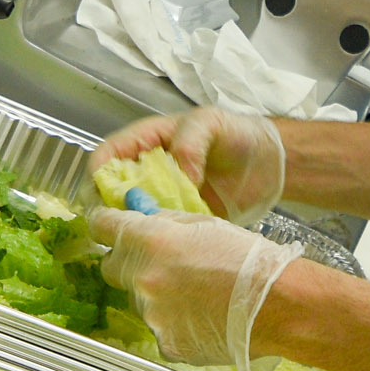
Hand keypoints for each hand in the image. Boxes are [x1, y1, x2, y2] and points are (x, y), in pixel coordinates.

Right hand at [86, 108, 286, 225]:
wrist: (271, 163)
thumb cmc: (237, 133)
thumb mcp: (211, 123)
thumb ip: (190, 142)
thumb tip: (180, 176)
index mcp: (146, 142)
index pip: (106, 157)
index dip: (97, 176)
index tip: (101, 198)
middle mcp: (147, 171)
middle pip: (111, 191)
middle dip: (109, 208)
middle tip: (119, 226)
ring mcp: (162, 197)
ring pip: (131, 215)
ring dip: (132, 226)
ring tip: (142, 240)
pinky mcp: (179, 219)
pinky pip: (159, 231)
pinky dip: (157, 239)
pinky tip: (165, 247)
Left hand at [86, 207, 299, 370]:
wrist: (278, 305)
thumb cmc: (249, 259)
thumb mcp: (205, 224)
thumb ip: (165, 222)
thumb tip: (142, 216)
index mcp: (150, 241)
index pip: (102, 226)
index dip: (106, 224)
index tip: (109, 226)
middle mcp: (142, 279)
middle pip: (112, 267)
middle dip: (128, 262)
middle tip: (157, 262)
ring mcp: (152, 315)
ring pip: (138, 301)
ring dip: (156, 295)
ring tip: (195, 294)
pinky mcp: (166, 344)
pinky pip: (160, 328)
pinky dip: (174, 323)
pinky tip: (202, 317)